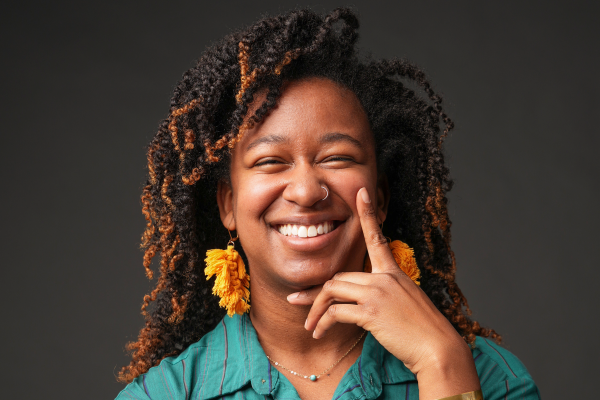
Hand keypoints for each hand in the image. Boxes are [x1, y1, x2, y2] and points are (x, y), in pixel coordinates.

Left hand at [288, 187, 479, 398]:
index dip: (368, 213)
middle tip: (301, 307)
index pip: (376, 236)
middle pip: (339, 276)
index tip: (362, 192)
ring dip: (315, 309)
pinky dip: (323, 324)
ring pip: (332, 290)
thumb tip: (362, 300)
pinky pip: (335, 312)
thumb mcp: (406, 302)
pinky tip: (319, 334)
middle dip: (317, 294)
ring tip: (310, 326)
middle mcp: (385, 277)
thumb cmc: (422, 330)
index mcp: (393, 272)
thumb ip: (385, 293)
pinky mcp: (372, 311)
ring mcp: (378, 292)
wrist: (437, 348)